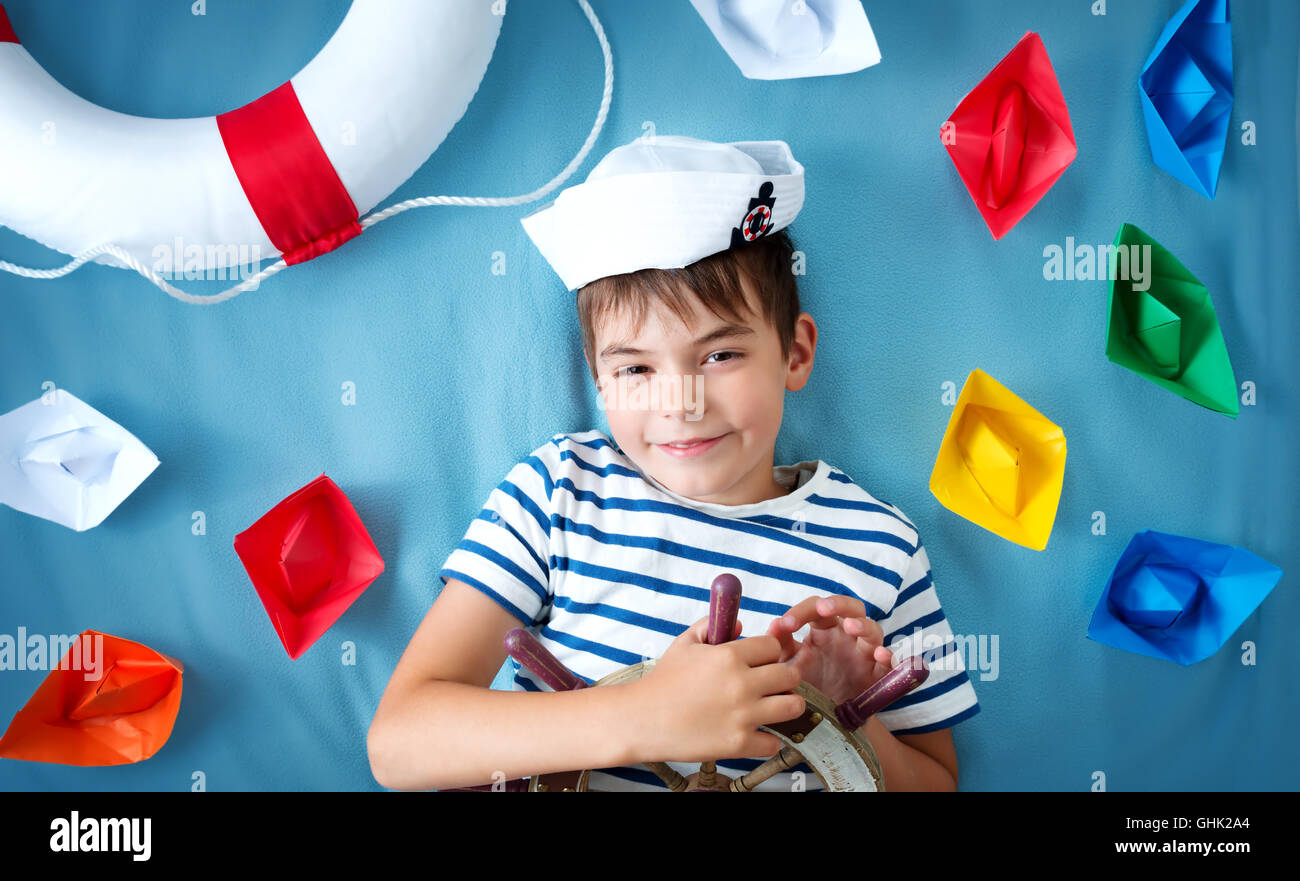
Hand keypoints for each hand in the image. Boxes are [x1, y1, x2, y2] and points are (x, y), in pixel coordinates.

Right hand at [630, 615, 804, 763]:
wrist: (642, 719)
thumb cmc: (663, 681)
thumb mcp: (684, 644)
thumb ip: (711, 626)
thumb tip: (740, 624)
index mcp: (729, 656)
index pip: (774, 647)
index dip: (769, 653)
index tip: (762, 662)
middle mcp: (741, 684)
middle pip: (790, 675)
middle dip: (784, 678)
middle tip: (773, 685)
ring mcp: (742, 715)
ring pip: (793, 706)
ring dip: (786, 706)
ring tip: (773, 708)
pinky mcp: (738, 743)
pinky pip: (774, 742)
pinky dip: (768, 740)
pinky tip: (756, 733)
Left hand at [767, 595, 894, 705]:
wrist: (823, 721)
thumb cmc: (807, 685)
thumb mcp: (789, 665)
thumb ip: (781, 646)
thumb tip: (774, 625)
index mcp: (824, 630)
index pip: (817, 608)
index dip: (802, 611)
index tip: (786, 624)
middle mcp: (847, 637)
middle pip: (851, 608)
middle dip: (839, 604)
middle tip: (823, 608)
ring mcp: (865, 654)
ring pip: (873, 630)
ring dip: (863, 625)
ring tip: (851, 627)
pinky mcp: (878, 676)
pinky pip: (890, 663)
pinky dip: (888, 657)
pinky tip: (880, 655)